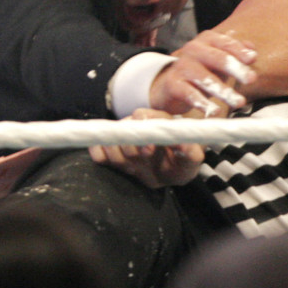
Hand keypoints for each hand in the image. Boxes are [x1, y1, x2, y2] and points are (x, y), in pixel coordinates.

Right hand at [88, 109, 205, 187]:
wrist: (168, 172)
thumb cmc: (180, 163)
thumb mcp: (191, 159)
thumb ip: (191, 152)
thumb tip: (184, 146)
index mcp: (155, 121)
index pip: (140, 115)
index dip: (141, 130)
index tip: (149, 149)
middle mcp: (135, 126)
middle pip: (123, 131)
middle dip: (132, 149)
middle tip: (145, 158)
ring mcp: (121, 138)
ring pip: (109, 142)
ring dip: (119, 158)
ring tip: (135, 167)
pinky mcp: (109, 150)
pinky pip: (96, 149)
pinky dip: (100, 155)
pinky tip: (114, 165)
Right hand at [149, 30, 256, 115]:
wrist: (171, 85)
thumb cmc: (203, 70)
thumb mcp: (220, 60)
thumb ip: (237, 54)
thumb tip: (253, 52)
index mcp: (207, 39)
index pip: (226, 43)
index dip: (240, 51)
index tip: (253, 59)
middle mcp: (193, 49)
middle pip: (218, 58)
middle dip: (236, 69)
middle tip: (251, 80)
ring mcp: (182, 66)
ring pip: (206, 79)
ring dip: (224, 91)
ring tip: (239, 102)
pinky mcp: (173, 84)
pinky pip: (190, 94)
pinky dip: (203, 104)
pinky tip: (215, 112)